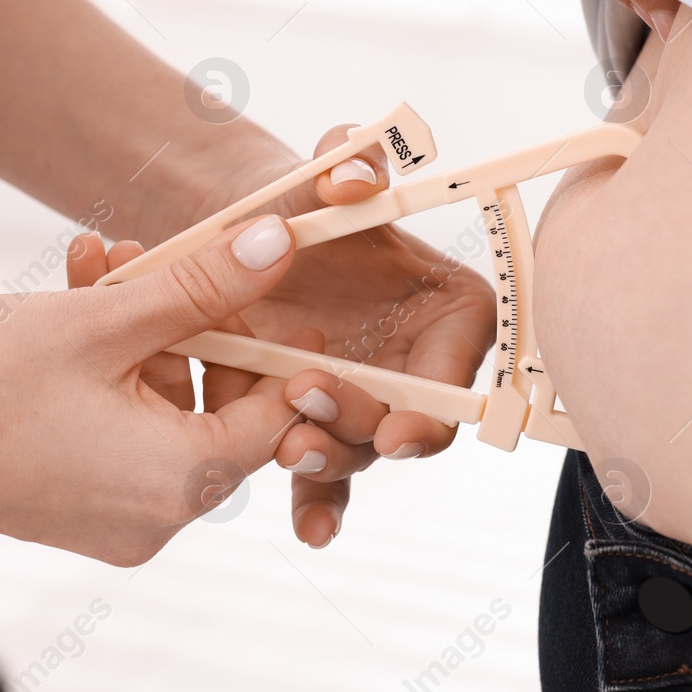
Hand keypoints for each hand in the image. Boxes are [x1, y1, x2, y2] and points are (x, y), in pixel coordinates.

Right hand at [0, 217, 299, 565]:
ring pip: (165, 408)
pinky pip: (121, 427)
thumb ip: (203, 285)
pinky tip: (81, 291)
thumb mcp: (106, 319)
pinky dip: (111, 366)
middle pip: (220, 409)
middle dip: (198, 322)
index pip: (277, 416)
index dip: (280, 345)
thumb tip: (279, 246)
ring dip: (147, 329)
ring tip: (110, 258)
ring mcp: (113, 517)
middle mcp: (156, 519)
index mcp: (179, 486)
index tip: (268, 288)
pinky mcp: (75, 503)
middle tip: (176, 258)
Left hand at [79, 131, 496, 549]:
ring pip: (358, 451)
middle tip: (308, 417)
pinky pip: (323, 478)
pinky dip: (319, 506)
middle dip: (359, 427)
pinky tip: (310, 530)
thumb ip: (348, 161)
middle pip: (406, 420)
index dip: (436, 406)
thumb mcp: (319, 170)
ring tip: (288, 452)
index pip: (459, 367)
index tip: (397, 430)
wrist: (233, 239)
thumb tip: (354, 180)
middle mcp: (414, 367)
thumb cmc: (296, 200)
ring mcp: (364, 404)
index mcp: (446, 313)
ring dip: (330, 463)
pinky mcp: (316, 428)